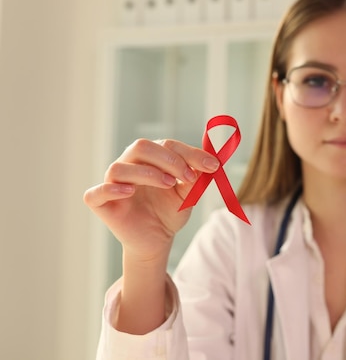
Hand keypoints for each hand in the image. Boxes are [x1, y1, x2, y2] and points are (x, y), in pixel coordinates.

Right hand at [83, 138, 219, 262]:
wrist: (157, 239)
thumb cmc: (169, 211)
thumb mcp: (187, 194)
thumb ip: (195, 178)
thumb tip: (209, 162)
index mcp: (150, 158)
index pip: (166, 145)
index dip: (189, 153)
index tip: (211, 166)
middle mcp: (129, 165)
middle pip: (140, 147)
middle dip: (169, 159)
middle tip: (188, 176)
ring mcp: (113, 184)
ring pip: (119, 168)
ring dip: (146, 173)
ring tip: (168, 184)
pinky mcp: (101, 204)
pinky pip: (95, 193)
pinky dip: (110, 190)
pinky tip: (129, 192)